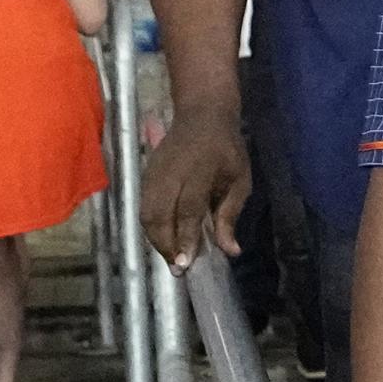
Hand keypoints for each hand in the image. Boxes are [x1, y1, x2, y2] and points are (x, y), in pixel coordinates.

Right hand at [141, 100, 249, 267]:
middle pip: (159, 214)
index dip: (184, 238)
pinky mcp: (146, 174)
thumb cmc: (227, 149)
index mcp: (199, 171)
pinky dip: (150, 227)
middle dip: (165, 244)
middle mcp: (171, 173)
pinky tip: (162, 238)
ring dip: (155, 239)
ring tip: (170, 257)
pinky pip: (142, 206)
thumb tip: (231, 251)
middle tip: (178, 268)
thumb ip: (230, 215)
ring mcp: (154, 172)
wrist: (202, 113)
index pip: (187, 210)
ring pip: (146, 213)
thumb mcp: (240, 180)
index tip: (185, 263)